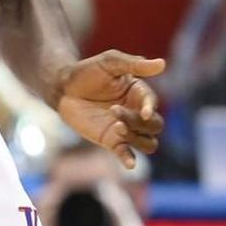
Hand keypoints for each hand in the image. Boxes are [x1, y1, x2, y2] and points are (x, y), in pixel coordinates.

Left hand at [55, 50, 166, 168]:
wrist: (63, 88)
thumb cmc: (87, 72)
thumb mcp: (110, 62)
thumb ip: (134, 64)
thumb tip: (162, 63)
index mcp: (140, 94)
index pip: (153, 103)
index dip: (150, 108)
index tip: (144, 112)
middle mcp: (137, 113)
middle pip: (155, 126)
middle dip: (138, 121)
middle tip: (113, 110)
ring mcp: (126, 128)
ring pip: (148, 143)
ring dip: (136, 138)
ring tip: (117, 127)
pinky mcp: (112, 140)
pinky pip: (127, 153)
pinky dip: (130, 159)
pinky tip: (129, 163)